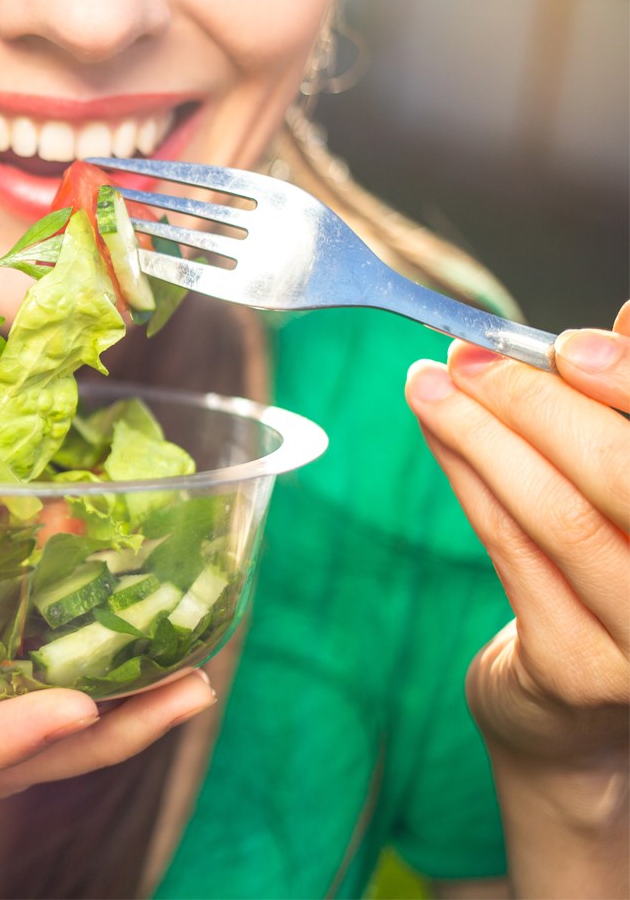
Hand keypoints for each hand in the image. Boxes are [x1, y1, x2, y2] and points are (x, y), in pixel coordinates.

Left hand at [404, 304, 628, 768]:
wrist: (581, 716)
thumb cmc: (613, 579)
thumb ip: (626, 418)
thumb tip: (618, 322)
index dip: (627, 381)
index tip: (563, 341)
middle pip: (618, 473)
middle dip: (532, 401)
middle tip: (467, 356)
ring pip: (554, 510)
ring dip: (479, 434)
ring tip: (429, 384)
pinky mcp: (578, 668)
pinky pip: (510, 549)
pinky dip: (468, 480)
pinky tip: (438, 437)